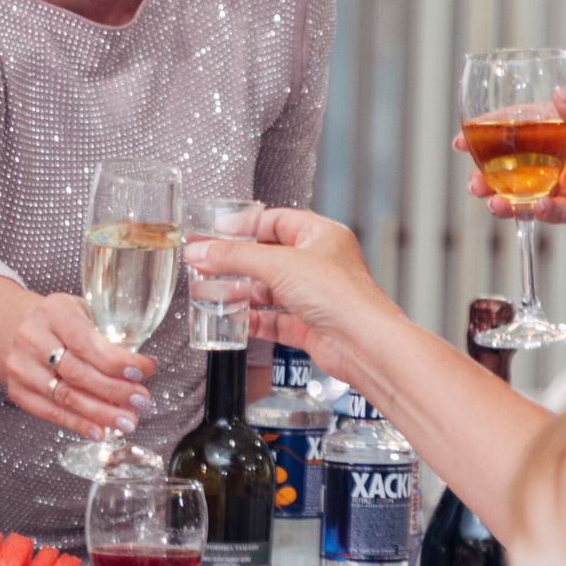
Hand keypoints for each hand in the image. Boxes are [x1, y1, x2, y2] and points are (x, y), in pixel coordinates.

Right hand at [4, 292, 154, 440]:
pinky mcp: (18, 391)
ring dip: (100, 413)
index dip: (115, 360)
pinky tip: (99, 431)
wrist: (15, 328)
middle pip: (77, 372)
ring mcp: (21, 367)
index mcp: (54, 312)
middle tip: (141, 401)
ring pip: (65, 396)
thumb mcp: (81, 311)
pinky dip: (77, 424)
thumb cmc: (59, 321)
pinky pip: (51, 412)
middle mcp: (32, 338)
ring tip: (127, 421)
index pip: (85, 340)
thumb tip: (144, 366)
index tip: (143, 371)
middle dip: (114, 390)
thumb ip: (107, 333)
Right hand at [181, 210, 395, 392]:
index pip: (276, 221)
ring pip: (269, 291)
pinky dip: (254, 320)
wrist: (363, 344)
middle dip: (237, 263)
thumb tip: (202, 251)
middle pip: (269, 257)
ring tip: (214, 292)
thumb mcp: (279, 265)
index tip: (216, 232)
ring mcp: (315, 297)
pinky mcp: (309, 326)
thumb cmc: (343, 297)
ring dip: (243, 292)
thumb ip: (235, 257)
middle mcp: (319, 265)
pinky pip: (274, 320)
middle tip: (208, 264)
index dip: (245, 225)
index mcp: (321, 236)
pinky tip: (236, 319)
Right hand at [460, 90, 565, 225]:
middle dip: (492, 174)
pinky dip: (542, 213)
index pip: (522, 127)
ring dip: (508, 198)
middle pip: (519, 166)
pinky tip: (532, 208)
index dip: (492, 133)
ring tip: (489, 201)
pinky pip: (558, 214)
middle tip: (473, 180)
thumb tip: (557, 97)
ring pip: (532, 193)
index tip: (464, 139)